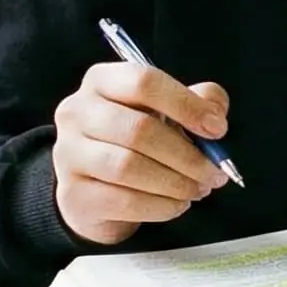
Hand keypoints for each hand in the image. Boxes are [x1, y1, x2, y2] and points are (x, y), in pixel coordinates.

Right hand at [51, 62, 231, 244]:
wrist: (93, 188)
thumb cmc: (134, 142)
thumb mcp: (165, 112)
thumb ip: (196, 102)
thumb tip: (215, 114)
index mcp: (102, 80)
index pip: (143, 82)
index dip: (186, 105)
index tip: (218, 129)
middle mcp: (77, 112)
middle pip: (139, 130)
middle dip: (187, 155)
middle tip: (214, 172)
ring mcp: (69, 153)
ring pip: (129, 167)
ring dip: (175, 182)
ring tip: (198, 189)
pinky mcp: (74, 193)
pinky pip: (124, 201)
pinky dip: (160, 205)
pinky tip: (177, 204)